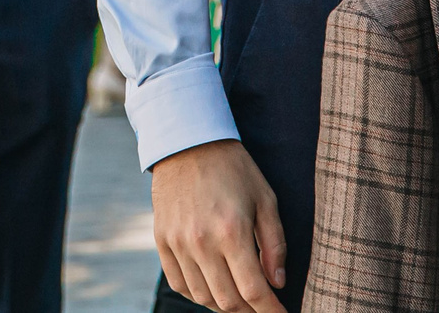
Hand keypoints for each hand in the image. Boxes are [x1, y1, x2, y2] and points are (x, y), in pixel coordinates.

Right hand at [150, 138, 285, 312]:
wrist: (187, 142)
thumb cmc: (233, 169)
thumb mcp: (265, 198)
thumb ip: (274, 244)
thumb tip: (277, 283)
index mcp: (231, 232)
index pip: (253, 291)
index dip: (271, 310)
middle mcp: (201, 242)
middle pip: (228, 301)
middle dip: (250, 311)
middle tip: (262, 305)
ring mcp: (178, 243)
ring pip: (202, 297)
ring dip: (225, 305)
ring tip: (240, 297)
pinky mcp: (161, 240)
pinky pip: (179, 284)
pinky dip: (198, 294)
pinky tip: (213, 286)